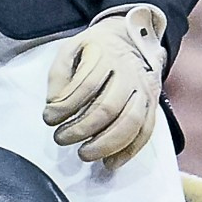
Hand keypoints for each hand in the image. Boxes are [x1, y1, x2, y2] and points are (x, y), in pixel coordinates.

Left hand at [42, 4, 166, 167]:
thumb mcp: (70, 49)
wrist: (131, 40)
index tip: (49, 118)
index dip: (65, 105)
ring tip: (84, 154)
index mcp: (106, 56)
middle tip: (61, 138)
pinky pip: (146, 131)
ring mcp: (144, 90)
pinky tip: (111, 162)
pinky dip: (129, 151)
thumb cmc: (95, 49)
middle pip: (108, 107)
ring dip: (106, 144)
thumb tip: (53, 104)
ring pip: (131, 122)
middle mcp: (129, 73)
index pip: (86, 85)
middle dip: (82, 128)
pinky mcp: (152, 105)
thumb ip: (59, 74)